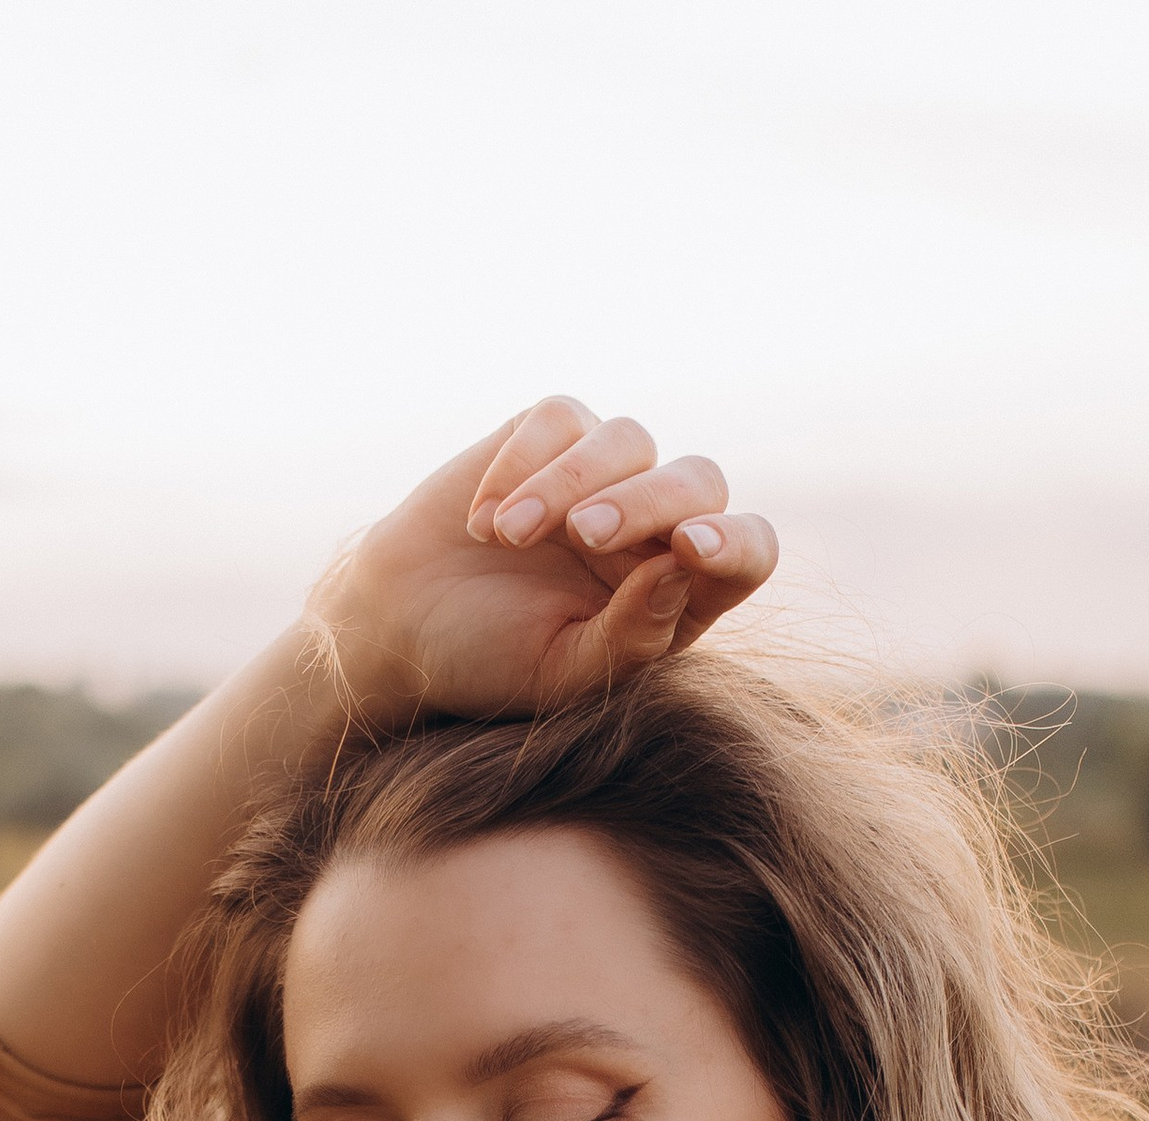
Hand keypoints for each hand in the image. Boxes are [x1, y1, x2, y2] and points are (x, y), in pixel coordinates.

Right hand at [309, 396, 778, 729]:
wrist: (400, 627)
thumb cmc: (491, 662)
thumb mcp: (562, 673)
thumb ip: (630, 635)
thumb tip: (679, 569)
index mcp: (679, 594)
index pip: (748, 551)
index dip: (736, 542)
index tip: (688, 547)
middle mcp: (655, 527)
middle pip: (699, 479)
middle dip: (645, 502)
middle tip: (582, 537)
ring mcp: (605, 474)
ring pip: (628, 439)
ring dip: (570, 482)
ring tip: (508, 537)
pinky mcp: (548, 434)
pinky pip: (562, 419)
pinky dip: (522, 464)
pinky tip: (483, 520)